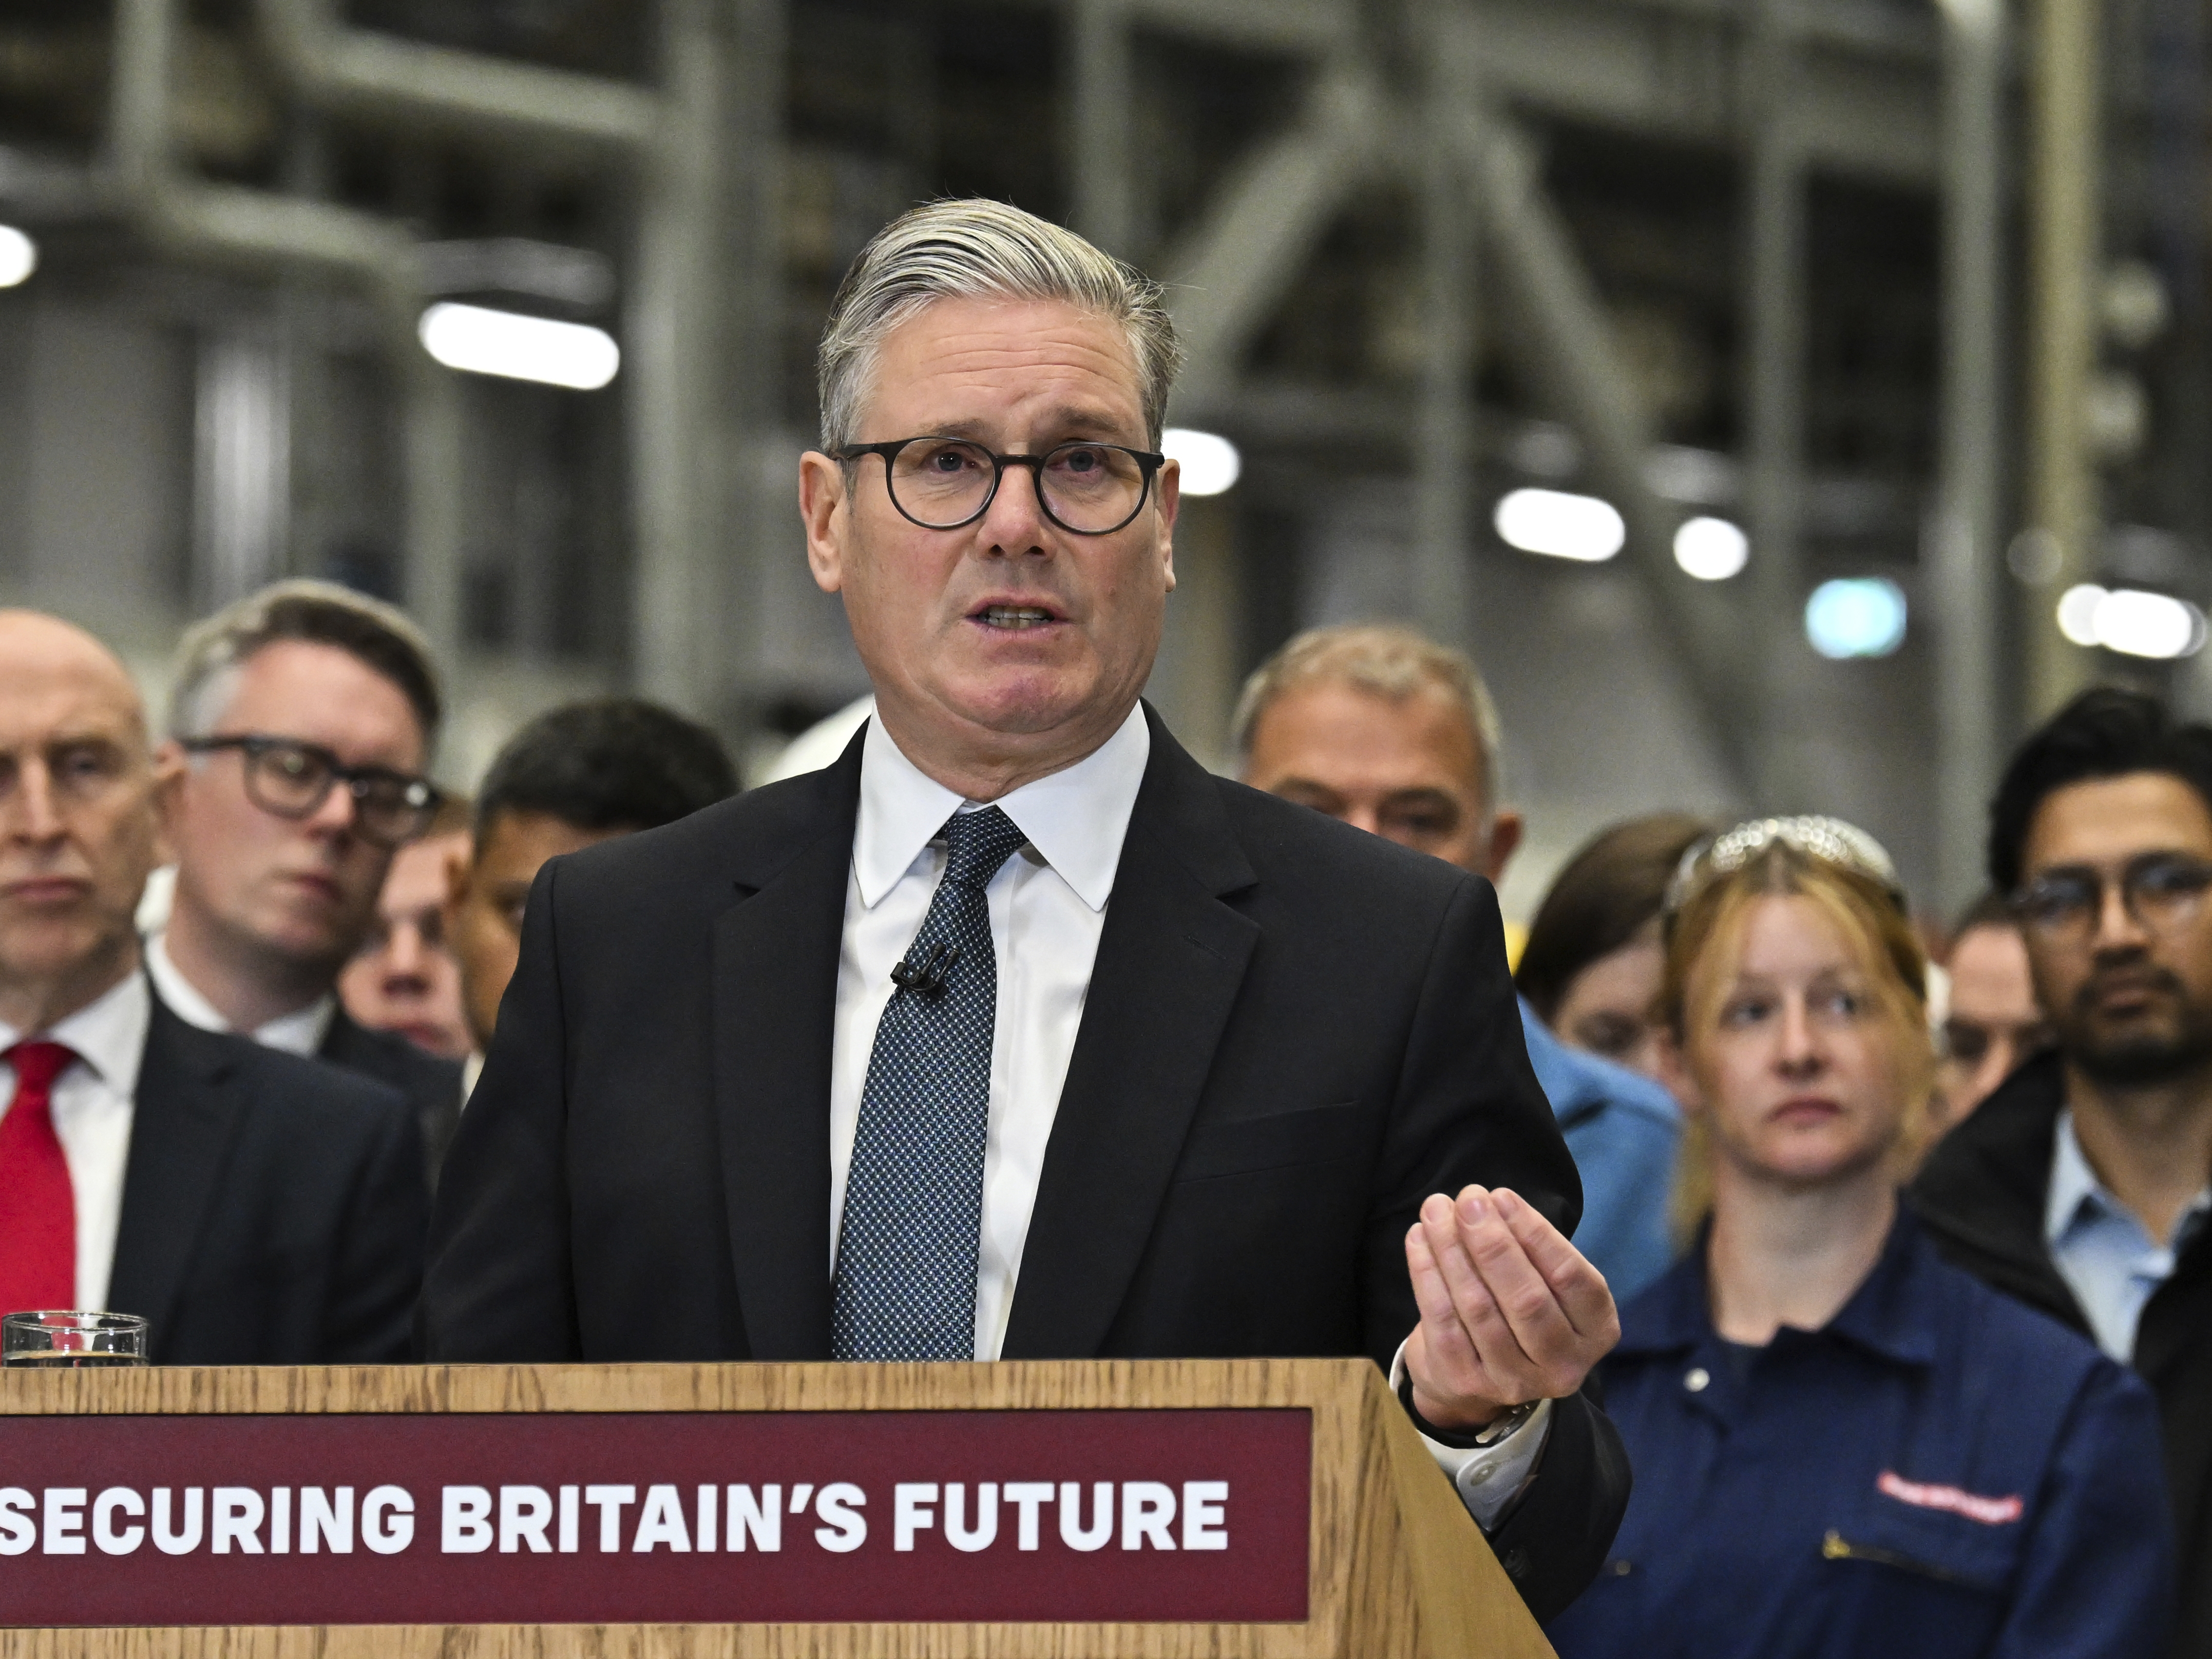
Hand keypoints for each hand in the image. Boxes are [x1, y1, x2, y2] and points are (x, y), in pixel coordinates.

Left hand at [1402, 1184, 1620, 1431]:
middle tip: (1467, 1199)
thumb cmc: (1518, 1309)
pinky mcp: (1465, 1380)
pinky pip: (1442, 1319)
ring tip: (1436, 1209)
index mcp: (1596, 1331)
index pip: (1571, 1277)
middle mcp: (1562, 1364)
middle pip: (1526, 1298)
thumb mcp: (1543, 1281)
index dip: (1535, 1233)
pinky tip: (1418, 1238)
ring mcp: (1513, 1380)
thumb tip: (1489, 1202)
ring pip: (1478, 1306)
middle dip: (1492, 1242)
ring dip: (1452, 1249)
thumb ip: (1529, 1247)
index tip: (1501, 1196)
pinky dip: (1427, 1272)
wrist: (1475, 1375)